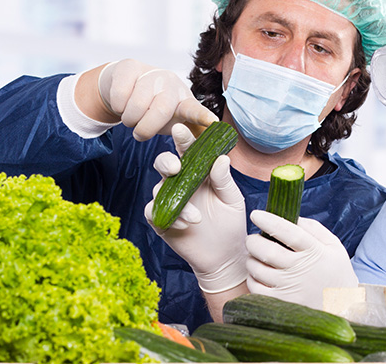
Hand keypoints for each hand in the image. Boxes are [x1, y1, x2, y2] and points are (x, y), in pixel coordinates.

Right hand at [98, 59, 217, 140]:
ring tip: (132, 117)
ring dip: (129, 120)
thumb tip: (209, 149)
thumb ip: (189, 134)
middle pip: (161, 111)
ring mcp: (151, 74)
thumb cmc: (154, 107)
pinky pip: (119, 96)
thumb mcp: (172, 121)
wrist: (127, 85)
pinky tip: (122, 103)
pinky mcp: (130, 67)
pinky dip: (117, 107)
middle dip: (146, 129)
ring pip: (136, 106)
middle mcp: (171, 84)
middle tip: (140, 133)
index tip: (213, 122)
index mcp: (184, 101)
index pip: (195, 110)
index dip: (203, 116)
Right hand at [144, 124, 247, 292]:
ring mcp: (169, 201)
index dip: (183, 139)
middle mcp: (180, 183)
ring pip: (159, 189)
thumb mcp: (232, 200)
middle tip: (176, 167)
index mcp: (198, 172)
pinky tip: (185, 223)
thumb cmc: (231, 223)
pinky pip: (153, 212)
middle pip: (164, 164)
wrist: (225, 255)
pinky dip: (166, 215)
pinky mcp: (161, 220)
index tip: (181, 129)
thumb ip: (224, 180)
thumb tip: (221, 158)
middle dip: (166, 162)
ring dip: (176, 200)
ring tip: (197, 217)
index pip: (188, 151)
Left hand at [245, 211, 358, 309]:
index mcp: (314, 252)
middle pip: (267, 251)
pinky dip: (252, 278)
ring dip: (251, 259)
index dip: (270, 222)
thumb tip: (291, 216)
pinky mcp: (281, 303)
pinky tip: (259, 275)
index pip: (288, 232)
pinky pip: (256, 288)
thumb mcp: (333, 246)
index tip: (256, 215)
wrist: (344, 307)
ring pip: (257, 269)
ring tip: (257, 256)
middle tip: (253, 239)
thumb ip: (314, 228)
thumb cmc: (335, 272)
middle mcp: (300, 270)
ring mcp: (289, 288)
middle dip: (253, 241)